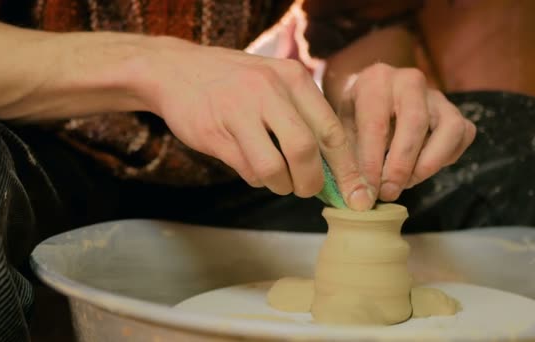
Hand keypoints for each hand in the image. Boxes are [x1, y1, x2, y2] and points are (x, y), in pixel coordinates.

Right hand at [127, 36, 373, 208]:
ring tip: (278, 179)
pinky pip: (247, 170)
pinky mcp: (215, 133)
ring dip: (281, 185)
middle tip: (308, 190)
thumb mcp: (276, 83)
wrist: (177, 71)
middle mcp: (269, 90)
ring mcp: (239, 111)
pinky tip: (251, 165)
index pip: (332, 130)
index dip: (348, 169)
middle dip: (312, 182)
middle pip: (306, 151)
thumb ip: (304, 117)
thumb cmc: (237, 84)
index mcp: (293, 78)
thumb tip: (335, 169)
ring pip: (274, 167)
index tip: (357, 195)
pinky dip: (257, 179)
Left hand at [334, 63, 475, 201]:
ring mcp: (437, 95)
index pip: (376, 124)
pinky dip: (444, 159)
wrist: (373, 99)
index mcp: (375, 81)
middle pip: (415, 123)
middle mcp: (409, 81)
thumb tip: (357, 197)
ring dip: (428, 163)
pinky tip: (420, 168)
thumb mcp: (342, 132)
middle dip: (401, 166)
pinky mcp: (455, 111)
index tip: (367, 190)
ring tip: (406, 183)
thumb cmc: (356, 118)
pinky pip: (462, 136)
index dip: (372, 162)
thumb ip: (349, 161)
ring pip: (449, 129)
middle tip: (388, 192)